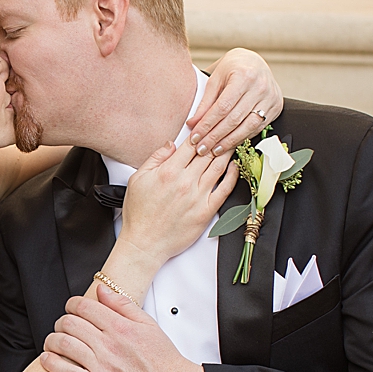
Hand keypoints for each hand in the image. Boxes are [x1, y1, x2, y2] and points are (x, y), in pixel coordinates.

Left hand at [41, 283, 204, 371]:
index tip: (70, 307)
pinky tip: (48, 358)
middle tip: (62, 325)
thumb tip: (101, 290)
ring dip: (52, 340)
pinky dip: (52, 363)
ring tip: (53, 340)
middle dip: (61, 321)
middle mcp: (109, 345)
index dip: (71, 304)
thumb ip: (122, 304)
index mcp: (120, 327)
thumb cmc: (163, 358)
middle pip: (69, 324)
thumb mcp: (148, 324)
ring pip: (64, 345)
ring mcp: (102, 367)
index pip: (83, 307)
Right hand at [118, 135, 237, 265]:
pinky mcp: (206, 211)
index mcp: (168, 171)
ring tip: (233, 142)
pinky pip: (225, 189)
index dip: (201, 133)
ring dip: (227, 153)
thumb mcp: (137, 180)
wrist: (145, 243)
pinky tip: (235, 166)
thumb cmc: (139, 214)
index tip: (205, 128)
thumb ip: (155, 158)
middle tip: (226, 130)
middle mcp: (185, 182)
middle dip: (217, 139)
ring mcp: (198, 197)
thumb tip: (171, 144)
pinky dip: (233, 175)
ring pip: (218, 167)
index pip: (191, 145)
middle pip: (207, 153)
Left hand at [188, 48, 283, 156]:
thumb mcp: (216, 79)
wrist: (255, 62)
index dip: (207, 124)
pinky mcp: (276, 107)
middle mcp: (260, 87)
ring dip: (229, 141)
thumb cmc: (232, 68)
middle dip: (215, 137)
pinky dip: (242, 137)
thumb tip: (192, 124)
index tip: (195, 137)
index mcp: (244, 76)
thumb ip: (205, 102)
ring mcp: (271, 98)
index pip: (222, 107)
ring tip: (214, 151)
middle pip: (235, 119)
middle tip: (201, 149)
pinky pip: (257, 128)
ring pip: (248, 126)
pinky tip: (228, 144)